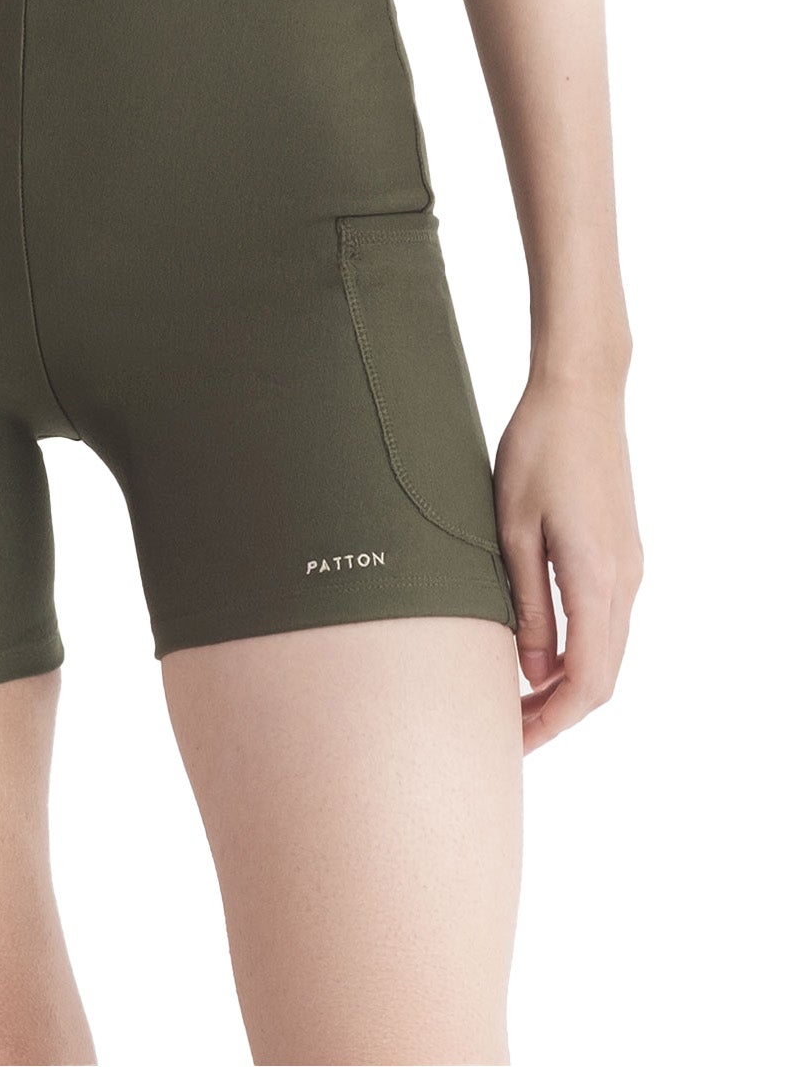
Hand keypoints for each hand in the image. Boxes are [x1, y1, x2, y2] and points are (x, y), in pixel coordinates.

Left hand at [494, 364, 643, 753]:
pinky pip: (606, 620)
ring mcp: (628, 565)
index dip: (551, 722)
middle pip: (602, 677)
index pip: (586, 681)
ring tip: (515, 698)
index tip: (513, 743)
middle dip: (557, 713)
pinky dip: (577, 650)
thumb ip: (524, 603)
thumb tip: (531, 670)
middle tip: (507, 732)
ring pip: (606, 651)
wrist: (581, 391)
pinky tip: (538, 650)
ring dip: (566, 683)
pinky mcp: (620, 550)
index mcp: (598, 580)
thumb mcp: (512, 528)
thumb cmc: (537, 449)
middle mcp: (624, 581)